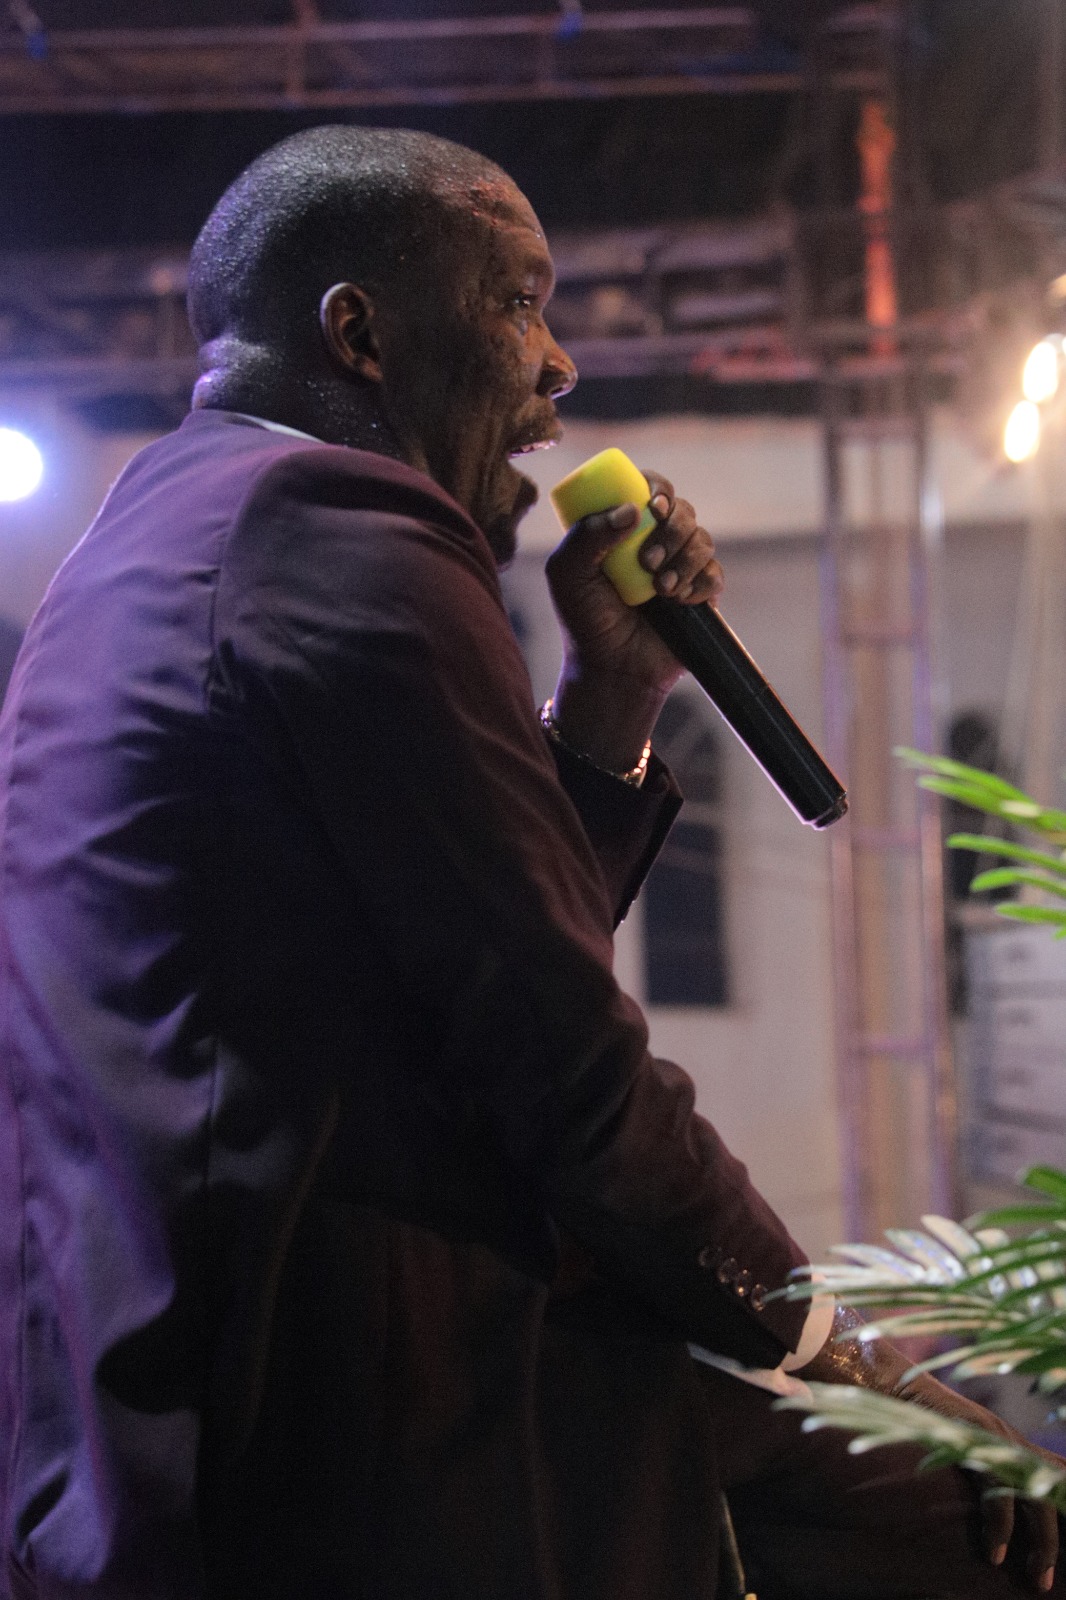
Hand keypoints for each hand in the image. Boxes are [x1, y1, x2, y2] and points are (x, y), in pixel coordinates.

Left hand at [544, 470, 722, 771]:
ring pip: (702, 540)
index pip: (649, 488)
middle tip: (646, 563)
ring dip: (683, 561)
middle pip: (682, 510)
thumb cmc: (583, 619)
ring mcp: (680, 566)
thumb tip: (632, 510)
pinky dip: (699, 584)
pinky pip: (714, 574)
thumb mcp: (567, 574)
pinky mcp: (701, 594)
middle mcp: (655, 540)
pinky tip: (679, 603)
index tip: (652, 506)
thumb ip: (586, 536)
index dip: (657, 488)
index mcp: (624, 527)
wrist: (612, 669)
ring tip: (660, 591)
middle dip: (670, 532)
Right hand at [898, 1371, 1062, 1594]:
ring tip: (1033, 1573)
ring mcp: (995, 1440)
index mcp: (1011, 1443)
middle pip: (1054, 1491)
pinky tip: (995, 1550)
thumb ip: (982, 1468)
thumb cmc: (920, 1420)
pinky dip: (1002, 1524)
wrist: (892, 1385)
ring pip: (1037, 1495)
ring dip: (1042, 1541)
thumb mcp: (961, 1445)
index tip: (1059, 1546)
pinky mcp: (974, 1442)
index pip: (1059, 1473)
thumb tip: (993, 1504)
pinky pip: (999, 1489)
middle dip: (1052, 1539)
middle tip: (1043, 1578)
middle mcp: (1010, 1441)